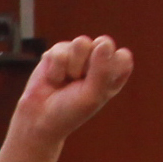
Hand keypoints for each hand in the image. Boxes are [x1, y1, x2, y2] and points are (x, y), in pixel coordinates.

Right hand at [9, 35, 134, 151]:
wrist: (40, 118)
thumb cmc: (71, 110)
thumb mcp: (92, 96)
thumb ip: (103, 69)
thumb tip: (104, 42)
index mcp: (114, 71)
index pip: (122, 57)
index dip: (109, 69)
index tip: (97, 87)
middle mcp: (98, 59)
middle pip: (103, 43)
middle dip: (89, 65)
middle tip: (80, 82)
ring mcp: (78, 54)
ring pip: (81, 43)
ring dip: (72, 66)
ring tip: (67, 79)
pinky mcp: (59, 51)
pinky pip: (60, 51)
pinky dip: (55, 69)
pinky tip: (54, 79)